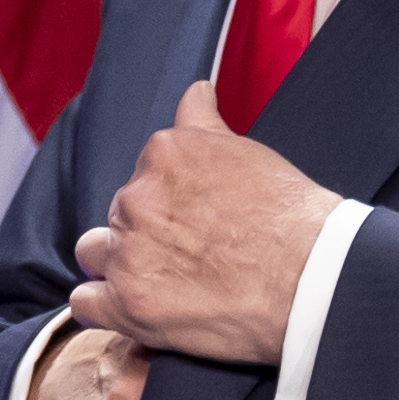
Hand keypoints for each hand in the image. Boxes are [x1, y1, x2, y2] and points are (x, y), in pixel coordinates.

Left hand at [68, 81, 338, 366]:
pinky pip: (85, 302)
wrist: (313, 278)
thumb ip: (204, 123)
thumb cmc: (293, 218)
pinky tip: (134, 307)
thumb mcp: (248, 151)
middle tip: (191, 252)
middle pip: (121, 212)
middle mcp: (136, 198)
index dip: (169, 197)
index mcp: (164, 153)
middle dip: (146, 230)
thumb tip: (194, 93)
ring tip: (162, 279)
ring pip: (94, 252)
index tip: (194, 216)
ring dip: (118, 263)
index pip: (145, 171)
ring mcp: (128, 252)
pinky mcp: (127, 303)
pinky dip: (104, 305)